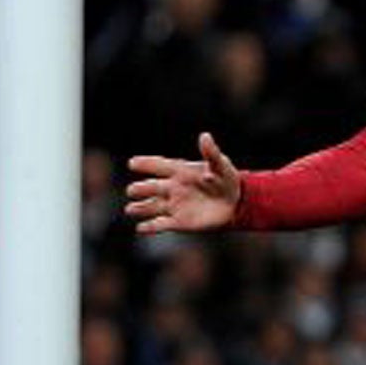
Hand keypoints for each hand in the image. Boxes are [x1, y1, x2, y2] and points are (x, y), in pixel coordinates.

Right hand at [125, 132, 241, 234]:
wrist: (235, 203)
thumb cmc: (226, 180)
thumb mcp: (220, 165)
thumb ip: (211, 153)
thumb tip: (205, 136)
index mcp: (180, 171)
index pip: (160, 166)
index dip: (147, 164)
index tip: (132, 163)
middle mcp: (173, 188)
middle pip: (153, 187)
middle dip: (141, 189)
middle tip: (132, 190)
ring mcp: (175, 205)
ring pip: (153, 206)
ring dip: (141, 208)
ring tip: (130, 209)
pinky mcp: (179, 221)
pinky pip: (161, 224)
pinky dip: (150, 227)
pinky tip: (140, 228)